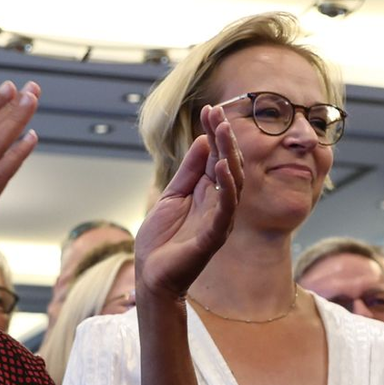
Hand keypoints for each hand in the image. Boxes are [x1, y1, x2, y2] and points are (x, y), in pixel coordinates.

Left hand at [134, 104, 242, 300]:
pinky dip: (225, 187)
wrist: (151, 274)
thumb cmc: (160, 240)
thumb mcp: (171, 195)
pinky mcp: (213, 236)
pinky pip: (225, 209)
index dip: (214, 133)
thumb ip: (188, 171)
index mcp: (206, 193)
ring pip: (232, 183)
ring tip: (223, 131)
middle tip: (217, 113)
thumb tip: (202, 140)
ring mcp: (218, 220)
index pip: (216, 157)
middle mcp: (217, 204)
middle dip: (224, 138)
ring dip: (228, 155)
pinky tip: (221, 166)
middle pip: (228, 165)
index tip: (210, 109)